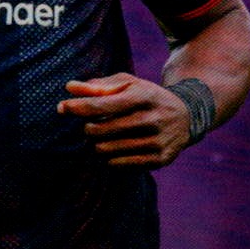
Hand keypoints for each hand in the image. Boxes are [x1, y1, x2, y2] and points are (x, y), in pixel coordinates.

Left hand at [57, 73, 191, 167]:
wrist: (186, 117)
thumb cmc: (146, 97)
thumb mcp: (128, 84)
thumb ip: (98, 86)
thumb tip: (69, 88)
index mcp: (143, 96)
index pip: (102, 105)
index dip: (78, 107)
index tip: (62, 107)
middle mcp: (152, 119)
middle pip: (100, 130)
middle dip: (88, 128)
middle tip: (90, 125)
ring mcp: (157, 141)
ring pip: (106, 149)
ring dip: (96, 144)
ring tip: (101, 137)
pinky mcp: (159, 160)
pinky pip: (118, 164)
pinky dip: (109, 157)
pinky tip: (114, 148)